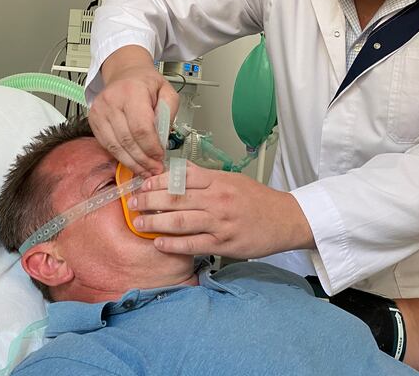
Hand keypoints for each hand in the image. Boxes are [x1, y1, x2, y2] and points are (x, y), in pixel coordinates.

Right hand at [89, 46, 177, 175]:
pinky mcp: (93, 119)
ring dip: (132, 163)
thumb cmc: (146, 83)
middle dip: (143, 160)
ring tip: (145, 170)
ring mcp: (100, 111)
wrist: (125, 73)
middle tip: (155, 169)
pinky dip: (120, 157)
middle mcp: (112, 100)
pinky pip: (107, 144)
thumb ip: (169, 113)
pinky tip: (132, 163)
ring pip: (116, 146)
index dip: (151, 147)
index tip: (161, 157)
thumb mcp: (167, 91)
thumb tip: (163, 138)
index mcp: (133, 91)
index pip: (141, 128)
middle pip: (128, 140)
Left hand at [128, 162, 314, 257]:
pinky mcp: (224, 243)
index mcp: (218, 181)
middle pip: (176, 198)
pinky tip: (159, 243)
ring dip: (155, 222)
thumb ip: (206, 177)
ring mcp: (220, 222)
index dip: (157, 180)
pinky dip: (173, 244)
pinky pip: (193, 243)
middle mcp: (217, 199)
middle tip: (133, 202)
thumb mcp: (232, 179)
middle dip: (149, 200)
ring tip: (139, 223)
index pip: (181, 177)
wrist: (285, 219)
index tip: (143, 183)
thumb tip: (177, 174)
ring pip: (180, 220)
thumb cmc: (258, 200)